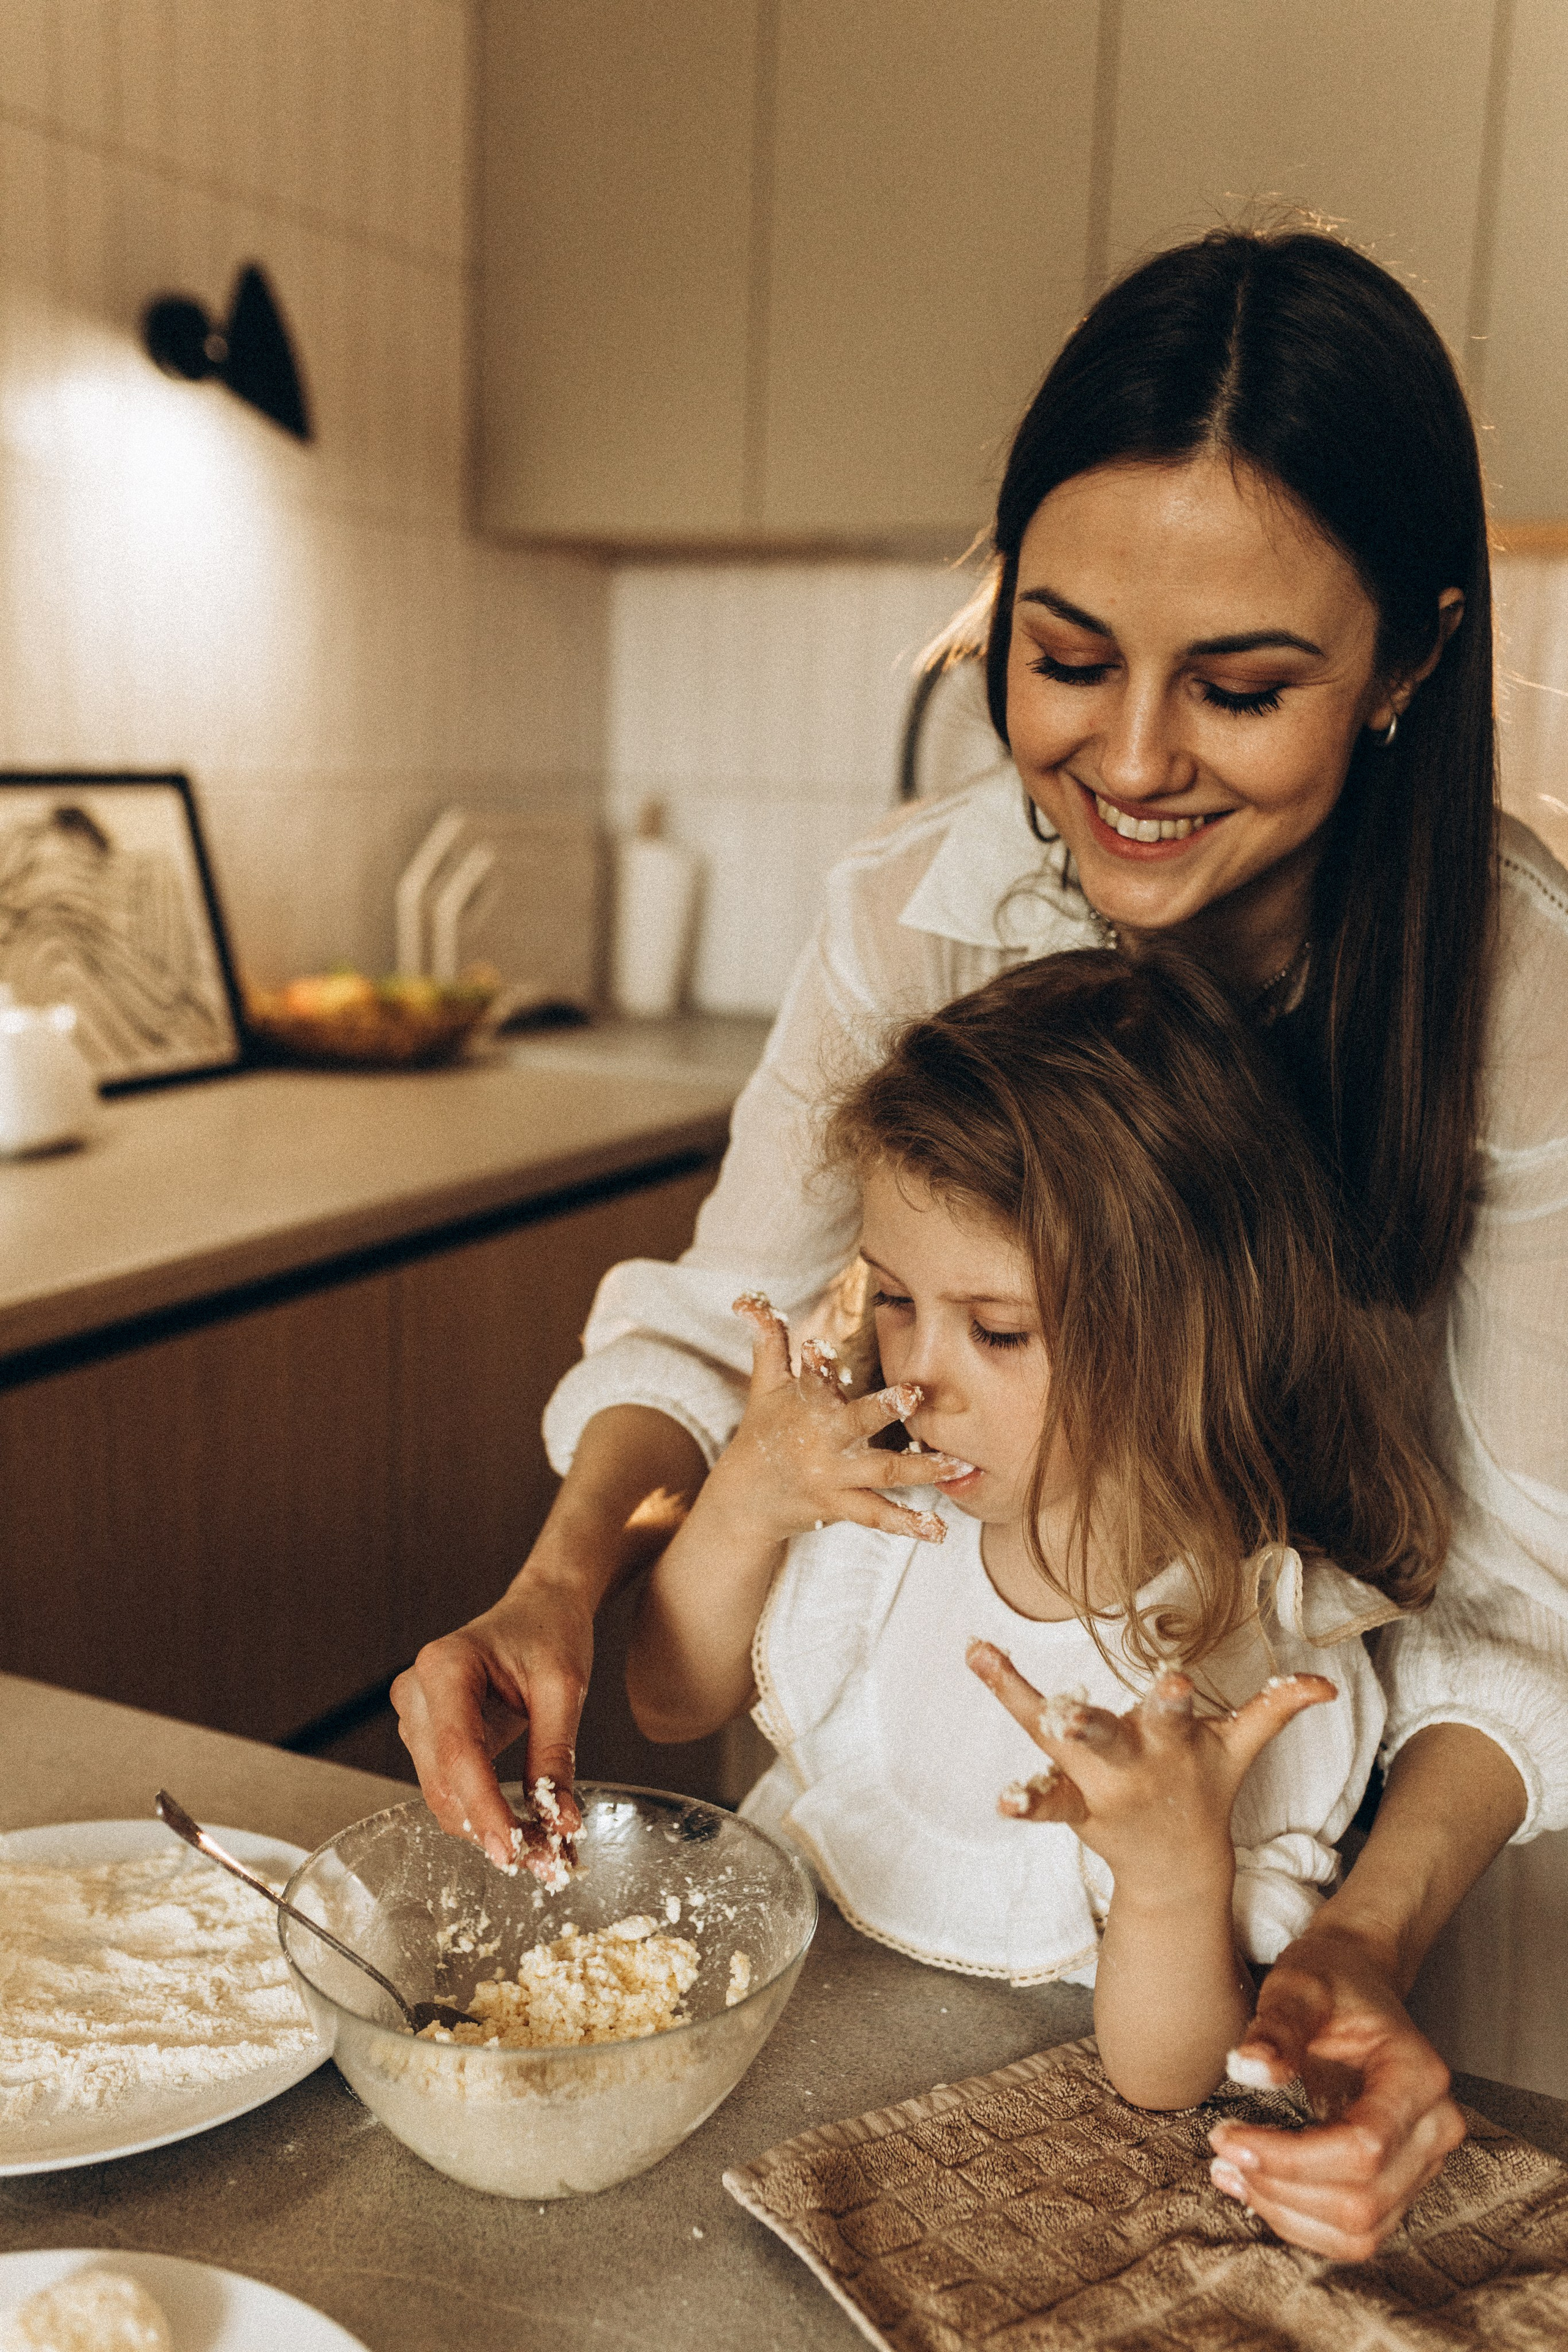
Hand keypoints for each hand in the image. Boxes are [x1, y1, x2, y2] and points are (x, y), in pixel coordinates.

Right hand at [391, 1577, 589, 1873]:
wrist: (539, 1606)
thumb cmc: (550, 1632)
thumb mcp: (564, 1687)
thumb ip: (555, 1755)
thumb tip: (561, 1823)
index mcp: (446, 1666)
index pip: (459, 1754)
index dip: (485, 1809)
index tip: (518, 1852)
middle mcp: (417, 1691)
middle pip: (443, 1784)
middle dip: (492, 1829)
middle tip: (549, 1863)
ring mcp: (416, 1714)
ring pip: (443, 1795)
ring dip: (489, 1828)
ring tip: (545, 1850)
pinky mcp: (428, 1734)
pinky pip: (450, 1786)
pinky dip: (485, 1813)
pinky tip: (525, 1829)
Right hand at [706, 1293, 971, 1544]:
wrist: (744, 1501)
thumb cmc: (763, 1433)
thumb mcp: (765, 1387)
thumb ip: (769, 1341)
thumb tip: (748, 1299)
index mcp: (805, 1406)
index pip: (811, 1379)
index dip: (815, 1363)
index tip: (820, 1349)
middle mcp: (821, 1441)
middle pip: (855, 1423)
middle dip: (883, 1408)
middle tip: (913, 1394)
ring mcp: (832, 1476)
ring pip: (882, 1472)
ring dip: (923, 1469)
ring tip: (960, 1466)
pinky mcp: (840, 1506)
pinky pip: (877, 1515)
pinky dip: (908, 1525)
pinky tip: (939, 1531)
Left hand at [967, 1642, 1334, 1890]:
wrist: (1180, 1868)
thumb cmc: (1205, 1786)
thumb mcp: (1240, 1748)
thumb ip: (1276, 1709)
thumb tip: (1326, 1685)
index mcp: (1170, 1742)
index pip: (1173, 1715)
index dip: (1174, 1697)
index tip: (1174, 1677)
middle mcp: (1130, 1765)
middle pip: (1106, 1741)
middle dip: (1086, 1727)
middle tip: (1064, 1713)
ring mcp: (1097, 1791)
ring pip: (1056, 1759)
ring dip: (1025, 1728)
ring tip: (984, 1673)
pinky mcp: (1075, 1809)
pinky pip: (1047, 1803)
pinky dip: (1025, 1801)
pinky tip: (999, 1797)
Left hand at [1207, 1927, 1465, 2257]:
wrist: (1355, 1982)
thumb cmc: (1328, 1980)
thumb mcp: (1298, 1986)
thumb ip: (1276, 2027)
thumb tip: (1247, 2069)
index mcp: (1419, 2076)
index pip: (1363, 2147)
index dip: (1290, 2157)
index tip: (1226, 2135)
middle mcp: (1435, 2128)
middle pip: (1362, 2199)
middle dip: (1281, 2187)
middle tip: (1220, 2152)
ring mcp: (1423, 2163)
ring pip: (1361, 2230)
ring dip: (1287, 2213)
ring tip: (1230, 2173)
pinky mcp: (1400, 2183)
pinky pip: (1357, 2233)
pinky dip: (1302, 2222)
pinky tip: (1255, 2187)